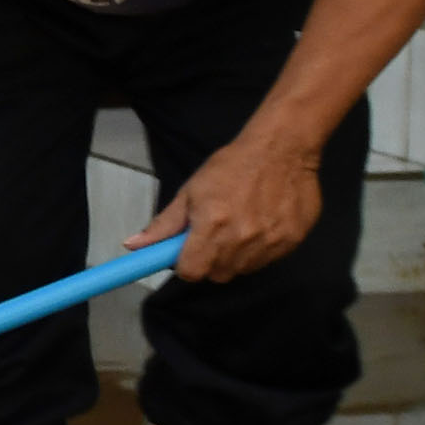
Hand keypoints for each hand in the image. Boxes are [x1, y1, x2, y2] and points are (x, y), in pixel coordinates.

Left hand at [139, 130, 322, 281]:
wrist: (282, 149)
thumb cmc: (231, 166)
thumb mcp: (191, 191)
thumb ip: (164, 224)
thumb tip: (133, 246)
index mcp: (212, 226)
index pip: (191, 272)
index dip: (185, 266)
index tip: (186, 253)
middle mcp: (242, 239)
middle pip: (217, 275)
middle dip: (209, 262)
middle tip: (214, 237)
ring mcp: (270, 243)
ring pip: (243, 270)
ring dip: (235, 257)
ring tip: (239, 227)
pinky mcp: (291, 242)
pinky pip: (266, 261)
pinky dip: (259, 251)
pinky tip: (260, 226)